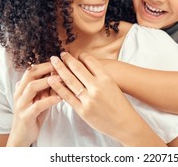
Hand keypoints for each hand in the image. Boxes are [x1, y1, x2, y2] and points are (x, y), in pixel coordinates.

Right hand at [7, 62, 61, 146]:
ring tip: (61, 79)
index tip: (59, 62)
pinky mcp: (26, 116)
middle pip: (30, 74)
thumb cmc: (34, 115)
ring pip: (31, 87)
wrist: (21, 136)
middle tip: (61, 66)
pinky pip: (37, 106)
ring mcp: (21, 105)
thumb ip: (46, 88)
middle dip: (46, 67)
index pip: (31, 69)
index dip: (45, 64)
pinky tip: (60, 98)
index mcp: (22, 88)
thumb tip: (60, 74)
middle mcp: (19, 93)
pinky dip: (50, 100)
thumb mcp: (40, 98)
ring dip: (48, 81)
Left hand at [48, 52, 165, 145]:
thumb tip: (86, 67)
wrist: (125, 124)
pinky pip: (67, 96)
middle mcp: (97, 87)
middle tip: (61, 54)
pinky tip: (51, 80)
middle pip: (78, 69)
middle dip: (67, 59)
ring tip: (53, 61)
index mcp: (106, 78)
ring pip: (70, 80)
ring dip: (60, 69)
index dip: (81, 56)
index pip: (90, 61)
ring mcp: (89, 99)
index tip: (75, 54)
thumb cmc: (120, 104)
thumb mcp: (113, 85)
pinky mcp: (83, 110)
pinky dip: (58, 87)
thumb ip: (100, 76)